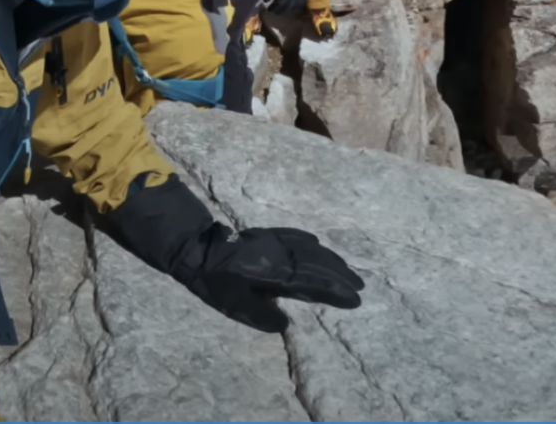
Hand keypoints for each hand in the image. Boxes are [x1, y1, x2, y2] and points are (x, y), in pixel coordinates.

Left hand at [174, 223, 363, 331]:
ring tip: (347, 269)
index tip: (355, 298)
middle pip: (315, 263)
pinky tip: (317, 244)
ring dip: (328, 258)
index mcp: (273, 272)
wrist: (195, 248)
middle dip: (339, 274)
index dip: (334, 290)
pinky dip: (307, 241)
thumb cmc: (213, 281)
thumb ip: (263, 315)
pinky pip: (292, 235)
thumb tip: (286, 321)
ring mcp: (271, 241)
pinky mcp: (264, 234)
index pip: (311, 282)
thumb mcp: (235, 305)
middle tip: (360, 285)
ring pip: (307, 248)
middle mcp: (277, 253)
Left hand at [268, 0, 313, 10]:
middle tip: (276, 10)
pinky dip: (296, 3)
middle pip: (288, 7)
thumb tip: (265, 1)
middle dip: (281, 10)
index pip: (279, 6)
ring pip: (296, 5)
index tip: (270, 9)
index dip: (274, 9)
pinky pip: (302, 0)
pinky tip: (292, 2)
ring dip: (289, 7)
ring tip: (284, 7)